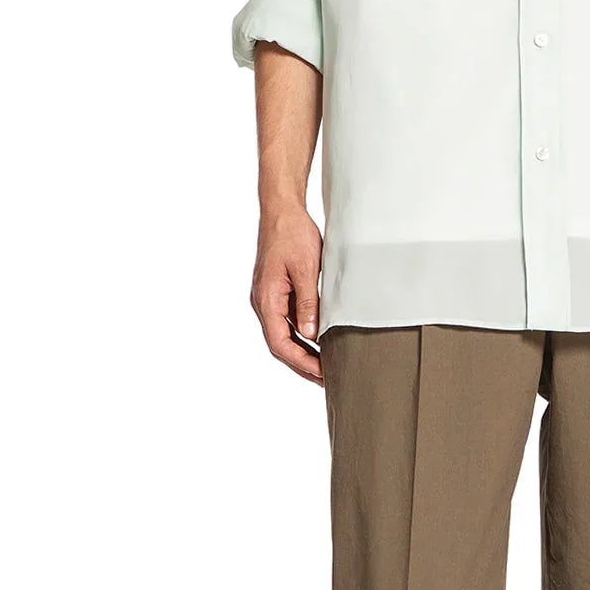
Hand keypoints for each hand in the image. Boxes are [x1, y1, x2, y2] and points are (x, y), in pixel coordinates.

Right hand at [251, 206, 323, 384]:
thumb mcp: (306, 268)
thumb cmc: (292, 234)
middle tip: (326, 379)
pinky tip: (318, 342)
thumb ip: (308, 302)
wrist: (281, 210)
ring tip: (324, 367)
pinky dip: (301, 335)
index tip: (321, 374)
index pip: (279, 343)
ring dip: (302, 352)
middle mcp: (262, 302)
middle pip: (279, 344)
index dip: (301, 362)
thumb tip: (310, 333)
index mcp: (266, 299)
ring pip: (282, 335)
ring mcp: (267, 298)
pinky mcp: (275, 292)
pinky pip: (285, 321)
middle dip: (302, 364)